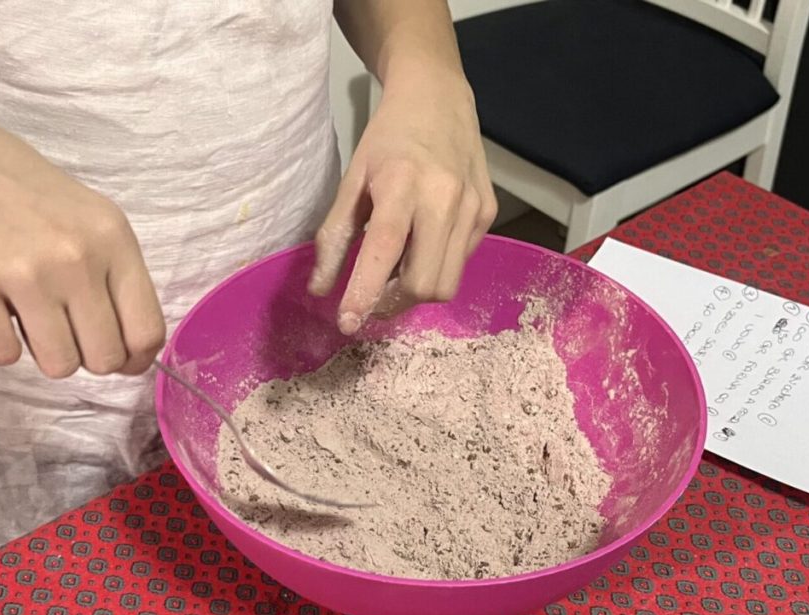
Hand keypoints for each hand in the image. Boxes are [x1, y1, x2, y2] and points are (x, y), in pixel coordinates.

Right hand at [0, 95, 164, 377]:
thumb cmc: (19, 190)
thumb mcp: (88, 217)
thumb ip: (113, 275)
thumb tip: (131, 351)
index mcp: (113, 238)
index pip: (147, 330)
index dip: (134, 358)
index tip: (119, 358)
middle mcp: (76, 257)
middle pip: (105, 358)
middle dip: (86, 356)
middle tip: (62, 330)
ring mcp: (24, 272)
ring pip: (59, 365)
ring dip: (42, 352)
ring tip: (26, 315)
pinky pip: (2, 355)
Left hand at [310, 63, 496, 334]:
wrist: (438, 97)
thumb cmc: (387, 139)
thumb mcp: (352, 179)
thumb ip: (335, 235)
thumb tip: (320, 290)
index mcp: (402, 186)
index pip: (384, 251)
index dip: (365, 293)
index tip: (347, 324)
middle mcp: (445, 199)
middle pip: (423, 284)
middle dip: (392, 303)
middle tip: (370, 297)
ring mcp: (473, 208)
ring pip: (446, 284)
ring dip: (414, 294)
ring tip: (393, 275)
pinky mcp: (488, 214)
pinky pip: (460, 263)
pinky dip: (434, 270)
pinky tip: (419, 249)